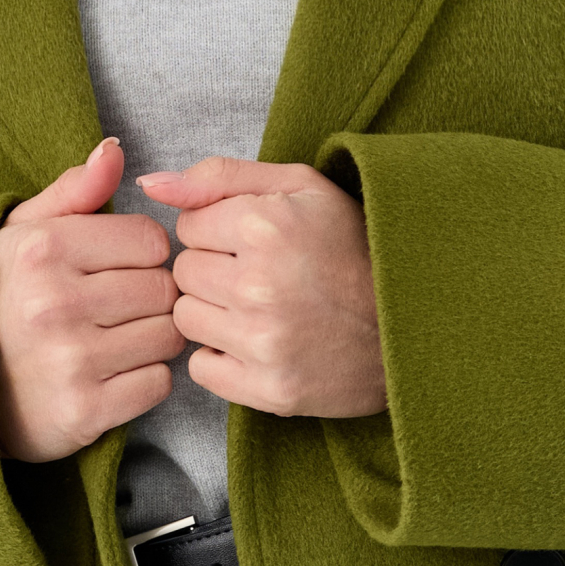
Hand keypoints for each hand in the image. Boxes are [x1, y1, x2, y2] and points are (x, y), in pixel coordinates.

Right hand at [0, 138, 182, 461]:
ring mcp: (69, 361)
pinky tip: (110, 375)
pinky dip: (143, 381)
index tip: (113, 268)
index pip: (151, 239)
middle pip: (164, 288)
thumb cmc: (4, 300)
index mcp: (42, 249)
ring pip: (168, 336)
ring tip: (112, 339)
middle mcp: (53, 303)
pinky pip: (158, 384)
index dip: (140, 254)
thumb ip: (75, 190)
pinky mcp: (84, 411)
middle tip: (114, 308)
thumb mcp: (24, 235)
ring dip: (151, 339)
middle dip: (149, 297)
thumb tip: (114, 150)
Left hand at [138, 158, 386, 419]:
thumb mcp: (301, 188)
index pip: (188, 224)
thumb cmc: (353, 247)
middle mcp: (259, 283)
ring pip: (185, 318)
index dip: (221, 230)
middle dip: (215, 269)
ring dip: (214, 312)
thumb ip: (220, 176)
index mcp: (265, 223)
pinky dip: (223, 357)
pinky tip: (260, 343)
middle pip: (183, 271)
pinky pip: (200, 367)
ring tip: (261, 308)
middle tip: (264, 276)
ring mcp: (263, 341)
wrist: (412, 325)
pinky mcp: (269, 389)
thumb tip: (151, 183)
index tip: (258, 241)